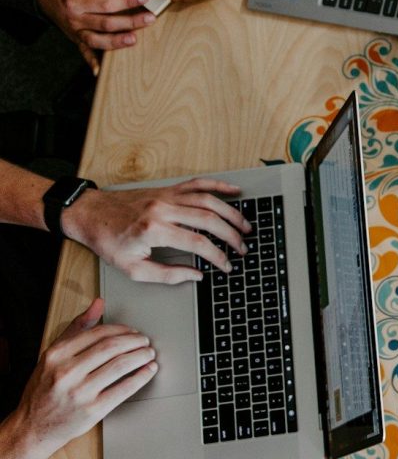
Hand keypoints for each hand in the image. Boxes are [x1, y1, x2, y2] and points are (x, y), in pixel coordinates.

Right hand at [16, 299, 156, 456]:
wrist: (32, 428)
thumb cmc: (45, 389)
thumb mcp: (53, 355)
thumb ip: (77, 328)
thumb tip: (98, 304)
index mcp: (57, 355)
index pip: (99, 333)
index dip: (122, 330)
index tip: (133, 332)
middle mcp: (66, 372)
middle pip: (112, 347)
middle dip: (135, 341)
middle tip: (145, 342)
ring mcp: (80, 392)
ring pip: (120, 365)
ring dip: (141, 356)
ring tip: (149, 354)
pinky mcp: (92, 411)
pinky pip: (124, 389)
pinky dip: (141, 377)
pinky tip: (149, 371)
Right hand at [36, 0, 155, 73]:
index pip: (106, 4)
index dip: (126, 2)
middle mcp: (75, 18)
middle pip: (106, 24)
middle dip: (131, 22)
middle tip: (150, 18)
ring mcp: (75, 31)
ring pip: (98, 41)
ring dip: (117, 43)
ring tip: (135, 39)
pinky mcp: (75, 38)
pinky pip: (84, 52)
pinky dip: (91, 62)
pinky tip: (100, 71)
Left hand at [61, 178, 251, 283]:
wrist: (90, 214)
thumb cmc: (108, 242)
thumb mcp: (133, 269)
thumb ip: (167, 275)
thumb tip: (195, 275)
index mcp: (155, 230)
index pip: (198, 243)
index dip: (218, 256)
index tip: (227, 265)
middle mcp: (163, 209)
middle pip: (209, 219)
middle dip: (231, 235)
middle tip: (243, 247)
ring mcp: (167, 196)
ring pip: (209, 200)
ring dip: (231, 213)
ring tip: (245, 226)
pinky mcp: (167, 190)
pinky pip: (198, 183)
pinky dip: (218, 185)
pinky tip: (234, 190)